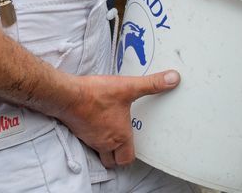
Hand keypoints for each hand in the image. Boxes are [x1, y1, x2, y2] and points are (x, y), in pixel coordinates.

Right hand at [54, 71, 179, 166]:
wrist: (67, 95)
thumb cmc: (97, 94)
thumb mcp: (128, 86)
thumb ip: (152, 84)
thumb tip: (174, 79)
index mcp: (119, 136)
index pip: (127, 159)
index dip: (131, 155)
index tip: (135, 144)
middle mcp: (105, 142)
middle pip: (112, 161)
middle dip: (118, 156)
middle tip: (123, 143)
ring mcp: (90, 139)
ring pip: (99, 152)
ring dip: (106, 147)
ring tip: (111, 132)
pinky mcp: (79, 131)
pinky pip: (88, 142)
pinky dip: (93, 137)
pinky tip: (96, 122)